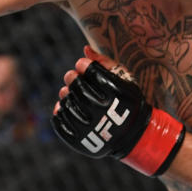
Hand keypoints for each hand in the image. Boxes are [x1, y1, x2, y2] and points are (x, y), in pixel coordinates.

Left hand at [52, 57, 184, 176]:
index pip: (91, 71)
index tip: (82, 65)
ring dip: (65, 94)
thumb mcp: (124, 79)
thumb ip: (105, 62)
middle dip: (72, 77)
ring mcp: (90, 128)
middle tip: (72, 76)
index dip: (83, 65)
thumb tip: (85, 49)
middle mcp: (103, 111)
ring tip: (70, 92)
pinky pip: (59, 122)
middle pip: (77, 86)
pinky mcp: (80, 141)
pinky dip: (59, 112)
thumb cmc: (125, 100)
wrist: (132, 134)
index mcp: (116, 93)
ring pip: (66, 102)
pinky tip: (66, 106)